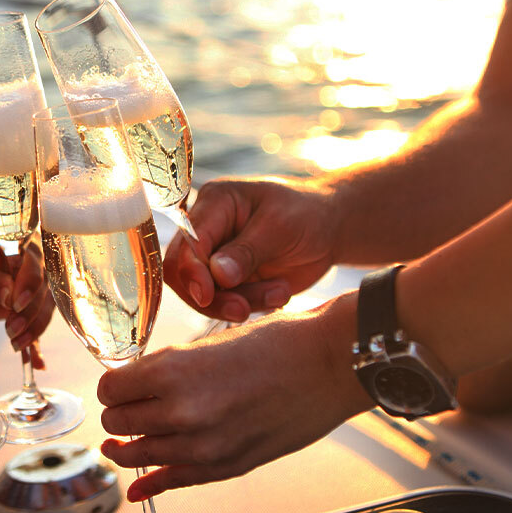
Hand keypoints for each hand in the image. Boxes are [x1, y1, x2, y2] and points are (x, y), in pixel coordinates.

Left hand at [0, 225, 54, 367]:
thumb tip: (10, 298)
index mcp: (12, 239)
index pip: (33, 259)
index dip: (29, 282)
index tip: (16, 304)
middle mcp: (27, 258)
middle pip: (44, 285)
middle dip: (31, 310)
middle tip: (12, 328)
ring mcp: (29, 281)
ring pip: (44, 304)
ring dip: (34, 326)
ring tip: (17, 344)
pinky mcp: (25, 302)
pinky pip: (36, 321)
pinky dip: (35, 342)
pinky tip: (36, 364)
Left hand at [96, 295, 371, 500]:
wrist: (329, 365)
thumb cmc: (276, 344)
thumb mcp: (207, 342)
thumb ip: (167, 368)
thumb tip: (133, 385)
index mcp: (172, 372)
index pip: (110, 390)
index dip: (114, 385)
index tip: (121, 384)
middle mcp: (182, 412)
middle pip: (117, 423)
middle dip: (118, 415)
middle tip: (128, 407)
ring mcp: (204, 445)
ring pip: (139, 454)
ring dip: (129, 446)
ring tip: (125, 442)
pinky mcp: (226, 466)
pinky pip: (173, 481)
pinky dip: (151, 484)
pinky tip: (137, 487)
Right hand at [165, 177, 337, 321]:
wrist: (329, 229)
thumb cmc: (306, 213)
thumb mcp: (280, 227)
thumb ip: (247, 251)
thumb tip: (217, 275)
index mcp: (215, 203)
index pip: (188, 242)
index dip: (192, 271)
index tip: (207, 295)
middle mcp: (206, 229)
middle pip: (182, 272)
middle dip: (212, 297)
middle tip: (243, 309)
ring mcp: (214, 257)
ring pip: (203, 294)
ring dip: (238, 303)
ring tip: (279, 293)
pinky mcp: (226, 280)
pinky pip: (224, 303)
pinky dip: (251, 305)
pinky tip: (279, 293)